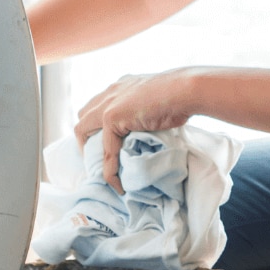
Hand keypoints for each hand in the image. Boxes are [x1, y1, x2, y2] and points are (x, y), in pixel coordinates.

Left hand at [73, 68, 207, 188]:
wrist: (185, 90)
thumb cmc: (181, 96)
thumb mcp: (157, 104)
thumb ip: (146, 114)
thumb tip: (151, 131)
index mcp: (122, 86)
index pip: (99, 105)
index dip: (98, 125)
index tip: (108, 145)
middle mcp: (111, 92)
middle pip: (84, 114)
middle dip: (86, 137)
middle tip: (100, 157)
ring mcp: (108, 103)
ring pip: (83, 131)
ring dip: (91, 152)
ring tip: (103, 171)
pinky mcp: (111, 117)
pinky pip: (106, 150)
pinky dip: (110, 171)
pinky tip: (119, 184)